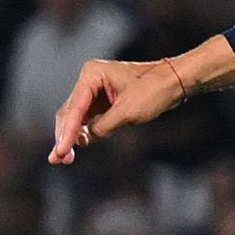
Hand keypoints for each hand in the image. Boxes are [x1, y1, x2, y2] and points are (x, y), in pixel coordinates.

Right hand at [46, 52, 201, 162]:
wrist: (177, 81)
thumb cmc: (155, 91)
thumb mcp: (128, 112)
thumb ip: (103, 127)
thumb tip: (85, 139)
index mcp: (92, 74)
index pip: (75, 108)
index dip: (67, 133)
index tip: (61, 152)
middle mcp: (90, 79)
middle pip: (70, 112)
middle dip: (65, 136)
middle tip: (57, 159)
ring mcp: (95, 89)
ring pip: (77, 116)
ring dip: (71, 136)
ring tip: (63, 158)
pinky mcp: (103, 99)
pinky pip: (88, 118)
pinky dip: (84, 132)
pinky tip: (77, 147)